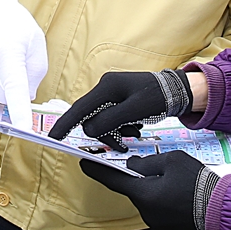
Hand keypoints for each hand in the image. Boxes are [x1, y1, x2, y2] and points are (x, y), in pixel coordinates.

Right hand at [0, 0, 47, 131]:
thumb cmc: (14, 25)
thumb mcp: (35, 43)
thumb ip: (36, 74)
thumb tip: (26, 99)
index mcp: (8, 51)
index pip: (15, 88)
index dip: (20, 110)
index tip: (24, 127)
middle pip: (2, 97)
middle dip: (12, 91)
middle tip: (13, 67)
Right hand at [49, 70, 191, 151]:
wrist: (177, 90)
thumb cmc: (158, 97)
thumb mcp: (134, 110)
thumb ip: (109, 120)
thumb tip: (89, 129)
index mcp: (106, 87)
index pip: (79, 108)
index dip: (65, 124)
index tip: (53, 138)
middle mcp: (105, 88)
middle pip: (91, 118)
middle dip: (105, 133)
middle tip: (124, 142)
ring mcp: (112, 93)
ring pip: (102, 121)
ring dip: (116, 131)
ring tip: (135, 132)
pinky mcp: (119, 100)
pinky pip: (112, 118)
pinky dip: (121, 127)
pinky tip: (136, 127)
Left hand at [80, 151, 214, 229]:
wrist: (219, 209)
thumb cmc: (196, 182)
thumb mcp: (172, 161)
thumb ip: (148, 162)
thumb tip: (133, 165)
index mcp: (143, 193)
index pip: (113, 180)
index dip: (97, 170)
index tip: (84, 162)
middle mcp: (145, 210)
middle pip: (132, 188)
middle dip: (137, 176)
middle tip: (150, 163)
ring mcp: (155, 222)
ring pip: (146, 198)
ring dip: (152, 187)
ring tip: (173, 177)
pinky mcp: (165, 227)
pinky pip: (157, 208)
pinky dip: (161, 198)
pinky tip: (177, 190)